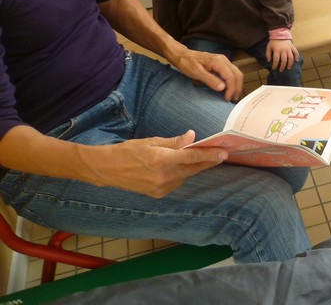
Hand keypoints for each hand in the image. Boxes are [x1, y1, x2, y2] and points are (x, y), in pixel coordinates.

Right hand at [96, 131, 227, 197]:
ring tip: (200, 158)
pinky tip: (179, 167)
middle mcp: (163, 176)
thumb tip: (192, 137)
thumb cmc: (129, 151)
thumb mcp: (152, 141)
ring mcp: (160, 187)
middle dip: (207, 162)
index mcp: (161, 159)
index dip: (209, 155)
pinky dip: (181, 174)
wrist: (107, 170)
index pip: (192, 157)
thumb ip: (174, 142)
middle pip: (193, 168)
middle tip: (220, 155)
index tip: (224, 153)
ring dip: (193, 167)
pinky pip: (177, 182)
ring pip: (185, 176)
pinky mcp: (158, 194)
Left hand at [171, 49, 242, 101]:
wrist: (182, 55)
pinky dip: (233, 81)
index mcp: (218, 62)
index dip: (231, 89)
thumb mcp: (196, 73)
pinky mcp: (221, 63)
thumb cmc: (187, 63)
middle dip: (237, 88)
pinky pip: (232, 72)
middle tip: (232, 99)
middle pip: (237, 75)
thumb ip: (210, 80)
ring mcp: (223, 61)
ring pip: (236, 73)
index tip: (227, 99)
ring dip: (236, 85)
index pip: (231, 77)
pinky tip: (229, 88)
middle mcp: (223, 60)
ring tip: (232, 96)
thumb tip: (222, 88)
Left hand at [266, 39, 299, 71]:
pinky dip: (297, 56)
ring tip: (288, 68)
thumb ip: (268, 54)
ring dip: (290, 64)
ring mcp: (289, 48)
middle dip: (282, 66)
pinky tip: (297, 61)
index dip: (275, 65)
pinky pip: (296, 52)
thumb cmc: (273, 42)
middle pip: (284, 60)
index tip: (274, 68)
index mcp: (277, 50)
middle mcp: (283, 50)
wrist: (280, 33)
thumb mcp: (268, 47)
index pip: (276, 60)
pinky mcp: (292, 47)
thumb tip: (269, 61)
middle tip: (281, 70)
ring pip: (290, 57)